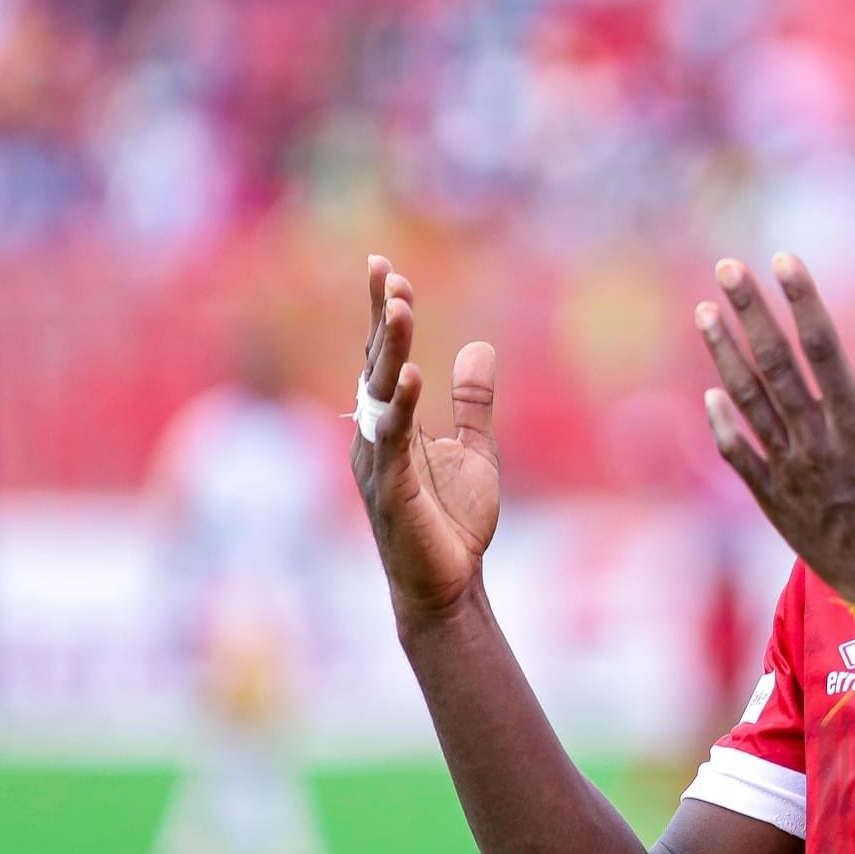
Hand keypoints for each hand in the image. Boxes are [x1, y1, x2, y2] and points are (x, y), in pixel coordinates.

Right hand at [350, 255, 500, 620]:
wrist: (450, 586)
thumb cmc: (453, 522)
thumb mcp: (474, 449)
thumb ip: (472, 401)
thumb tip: (479, 347)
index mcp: (391, 425)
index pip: (384, 358)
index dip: (383, 314)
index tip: (384, 267)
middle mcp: (375, 437)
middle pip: (376, 365)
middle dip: (384, 320)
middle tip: (389, 274)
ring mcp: (379, 462)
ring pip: (380, 394)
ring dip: (391, 349)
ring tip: (402, 306)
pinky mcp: (391, 490)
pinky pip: (393, 442)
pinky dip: (400, 408)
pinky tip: (409, 376)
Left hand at [697, 254, 854, 601]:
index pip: (823, 347)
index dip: (802, 300)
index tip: (784, 259)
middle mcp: (819, 443)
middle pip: (776, 364)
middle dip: (750, 312)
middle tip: (728, 268)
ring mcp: (792, 472)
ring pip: (749, 402)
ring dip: (725, 355)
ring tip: (705, 313)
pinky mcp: (775, 501)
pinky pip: (741, 455)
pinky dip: (724, 424)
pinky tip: (711, 393)